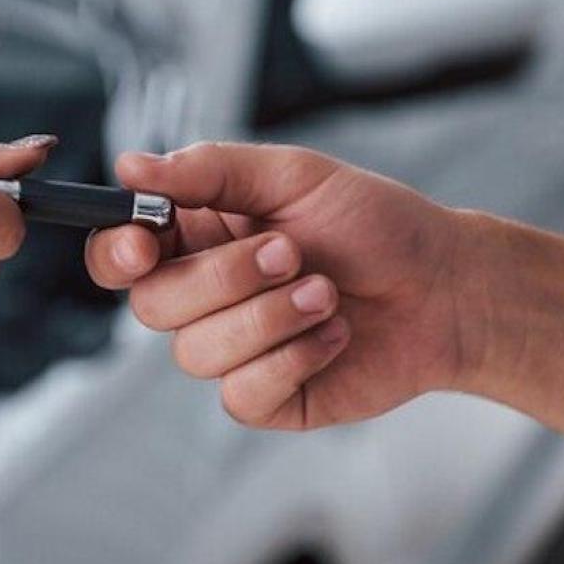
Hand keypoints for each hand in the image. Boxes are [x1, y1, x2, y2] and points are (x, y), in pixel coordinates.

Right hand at [87, 143, 477, 429]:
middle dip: (226, 278)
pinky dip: (293, 358)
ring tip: (327, 293)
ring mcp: (234, 350)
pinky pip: (241, 393)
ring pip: (196, 353)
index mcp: (199, 235)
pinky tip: (332, 335)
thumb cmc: (377, 225)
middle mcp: (206, 295)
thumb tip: (131, 167)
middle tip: (292, 253)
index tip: (147, 244)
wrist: (446, 288)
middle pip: (153, 305)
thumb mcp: (295, 176)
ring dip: (271, 318)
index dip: (117, 253)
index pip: (118, 253)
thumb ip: (209, 170)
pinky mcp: (267, 397)